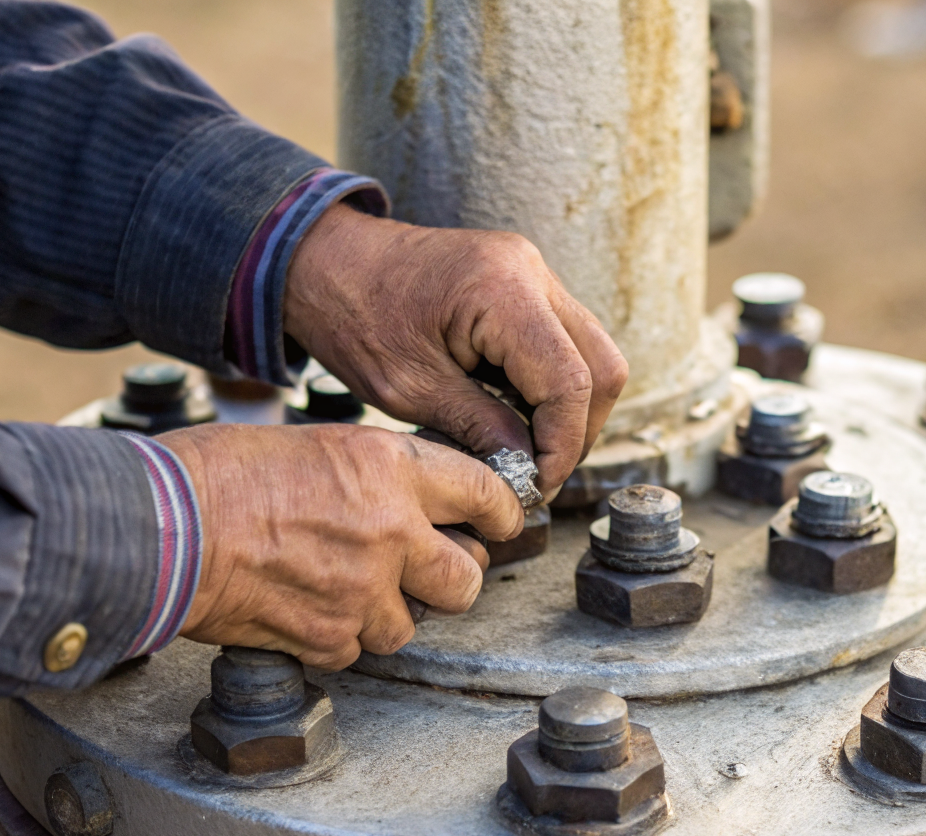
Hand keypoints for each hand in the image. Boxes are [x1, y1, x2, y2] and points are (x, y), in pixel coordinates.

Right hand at [161, 424, 522, 669]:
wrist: (162, 526)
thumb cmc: (217, 473)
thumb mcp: (317, 444)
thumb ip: (376, 476)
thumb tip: (409, 500)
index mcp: (391, 469)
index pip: (487, 495)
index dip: (501, 514)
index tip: (499, 523)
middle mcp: (390, 531)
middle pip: (467, 577)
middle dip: (452, 577)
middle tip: (428, 570)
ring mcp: (362, 592)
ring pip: (411, 625)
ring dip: (388, 612)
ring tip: (344, 587)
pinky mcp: (328, 638)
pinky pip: (356, 649)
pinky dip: (339, 637)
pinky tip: (306, 607)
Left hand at [284, 203, 628, 496]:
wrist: (322, 259)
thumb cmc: (351, 314)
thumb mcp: (409, 388)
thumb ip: (478, 427)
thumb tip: (529, 472)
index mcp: (502, 290)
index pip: (572, 382)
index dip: (562, 445)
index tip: (535, 485)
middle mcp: (531, 272)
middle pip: (602, 367)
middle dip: (577, 431)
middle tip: (536, 474)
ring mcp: (533, 274)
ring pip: (590, 356)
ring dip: (566, 411)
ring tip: (521, 451)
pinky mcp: (523, 286)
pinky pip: (561, 344)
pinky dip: (547, 388)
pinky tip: (509, 416)